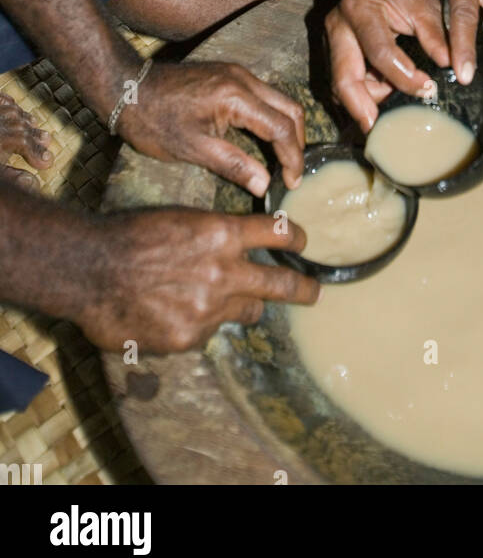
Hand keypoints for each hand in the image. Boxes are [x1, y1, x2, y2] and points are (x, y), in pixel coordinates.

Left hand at [0, 94, 53, 193]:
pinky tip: (14, 106)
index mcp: (2, 139)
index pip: (24, 143)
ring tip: (34, 123)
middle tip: (47, 140)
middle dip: (35, 135)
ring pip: (12, 112)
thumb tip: (33, 182)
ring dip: (24, 118)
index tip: (47, 163)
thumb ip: (11, 177)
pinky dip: (8, 103)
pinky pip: (0, 100)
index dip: (38, 153)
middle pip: (21, 127)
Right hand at [74, 208, 317, 352]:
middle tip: (314, 292)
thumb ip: (215, 237)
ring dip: (244, 306)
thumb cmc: (133, 235)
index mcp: (222, 234)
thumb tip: (237, 249)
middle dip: (304, 289)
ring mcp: (209, 309)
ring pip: (247, 311)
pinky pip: (211, 331)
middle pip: (282, 283)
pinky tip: (179, 313)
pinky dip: (203, 324)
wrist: (92, 269)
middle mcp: (224, 272)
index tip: (304, 243)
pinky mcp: (189, 337)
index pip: (277, 234)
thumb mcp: (182, 220)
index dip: (296, 239)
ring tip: (231, 303)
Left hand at [117, 62, 304, 197]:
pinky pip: (264, 95)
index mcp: (236, 98)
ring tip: (282, 160)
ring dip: (286, 128)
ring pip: (279, 99)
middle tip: (292, 172)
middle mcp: (243, 79)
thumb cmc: (154, 121)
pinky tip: (264, 139)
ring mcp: (238, 73)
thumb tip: (265, 186)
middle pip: (291, 108)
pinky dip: (272, 117)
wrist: (126, 88)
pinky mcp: (230, 74)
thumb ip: (234, 166)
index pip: (282, 128)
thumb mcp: (192, 150)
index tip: (293, 183)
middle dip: (298, 142)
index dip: (293, 158)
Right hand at [325, 0, 449, 130]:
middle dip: (361, 106)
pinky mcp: (335, 50)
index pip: (379, 52)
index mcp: (360, 9)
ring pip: (341, 84)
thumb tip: (449, 65)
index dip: (402, 77)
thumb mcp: (425, 0)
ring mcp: (332, 40)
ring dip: (365, 102)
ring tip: (392, 109)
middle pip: (343, 77)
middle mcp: (338, 26)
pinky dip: (364, 94)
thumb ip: (434, 32)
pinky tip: (385, 98)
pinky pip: (345, 81)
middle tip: (380, 130)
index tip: (428, 88)